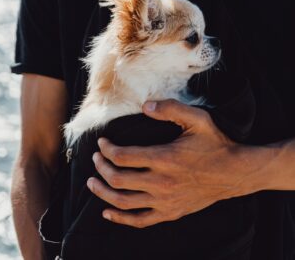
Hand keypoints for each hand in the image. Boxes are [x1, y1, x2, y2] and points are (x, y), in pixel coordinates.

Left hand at [87, 100, 267, 227]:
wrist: (234, 172)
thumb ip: (170, 109)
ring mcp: (165, 201)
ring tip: (92, 182)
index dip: (106, 149)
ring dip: (102, 192)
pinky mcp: (170, 212)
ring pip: (123, 201)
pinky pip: (139, 220)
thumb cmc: (215, 144)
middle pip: (118, 178)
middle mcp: (161, 182)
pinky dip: (120, 218)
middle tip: (95, 159)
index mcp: (164, 158)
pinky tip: (108, 212)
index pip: (122, 156)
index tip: (101, 142)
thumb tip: (144, 106)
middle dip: (101, 167)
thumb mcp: (197, 119)